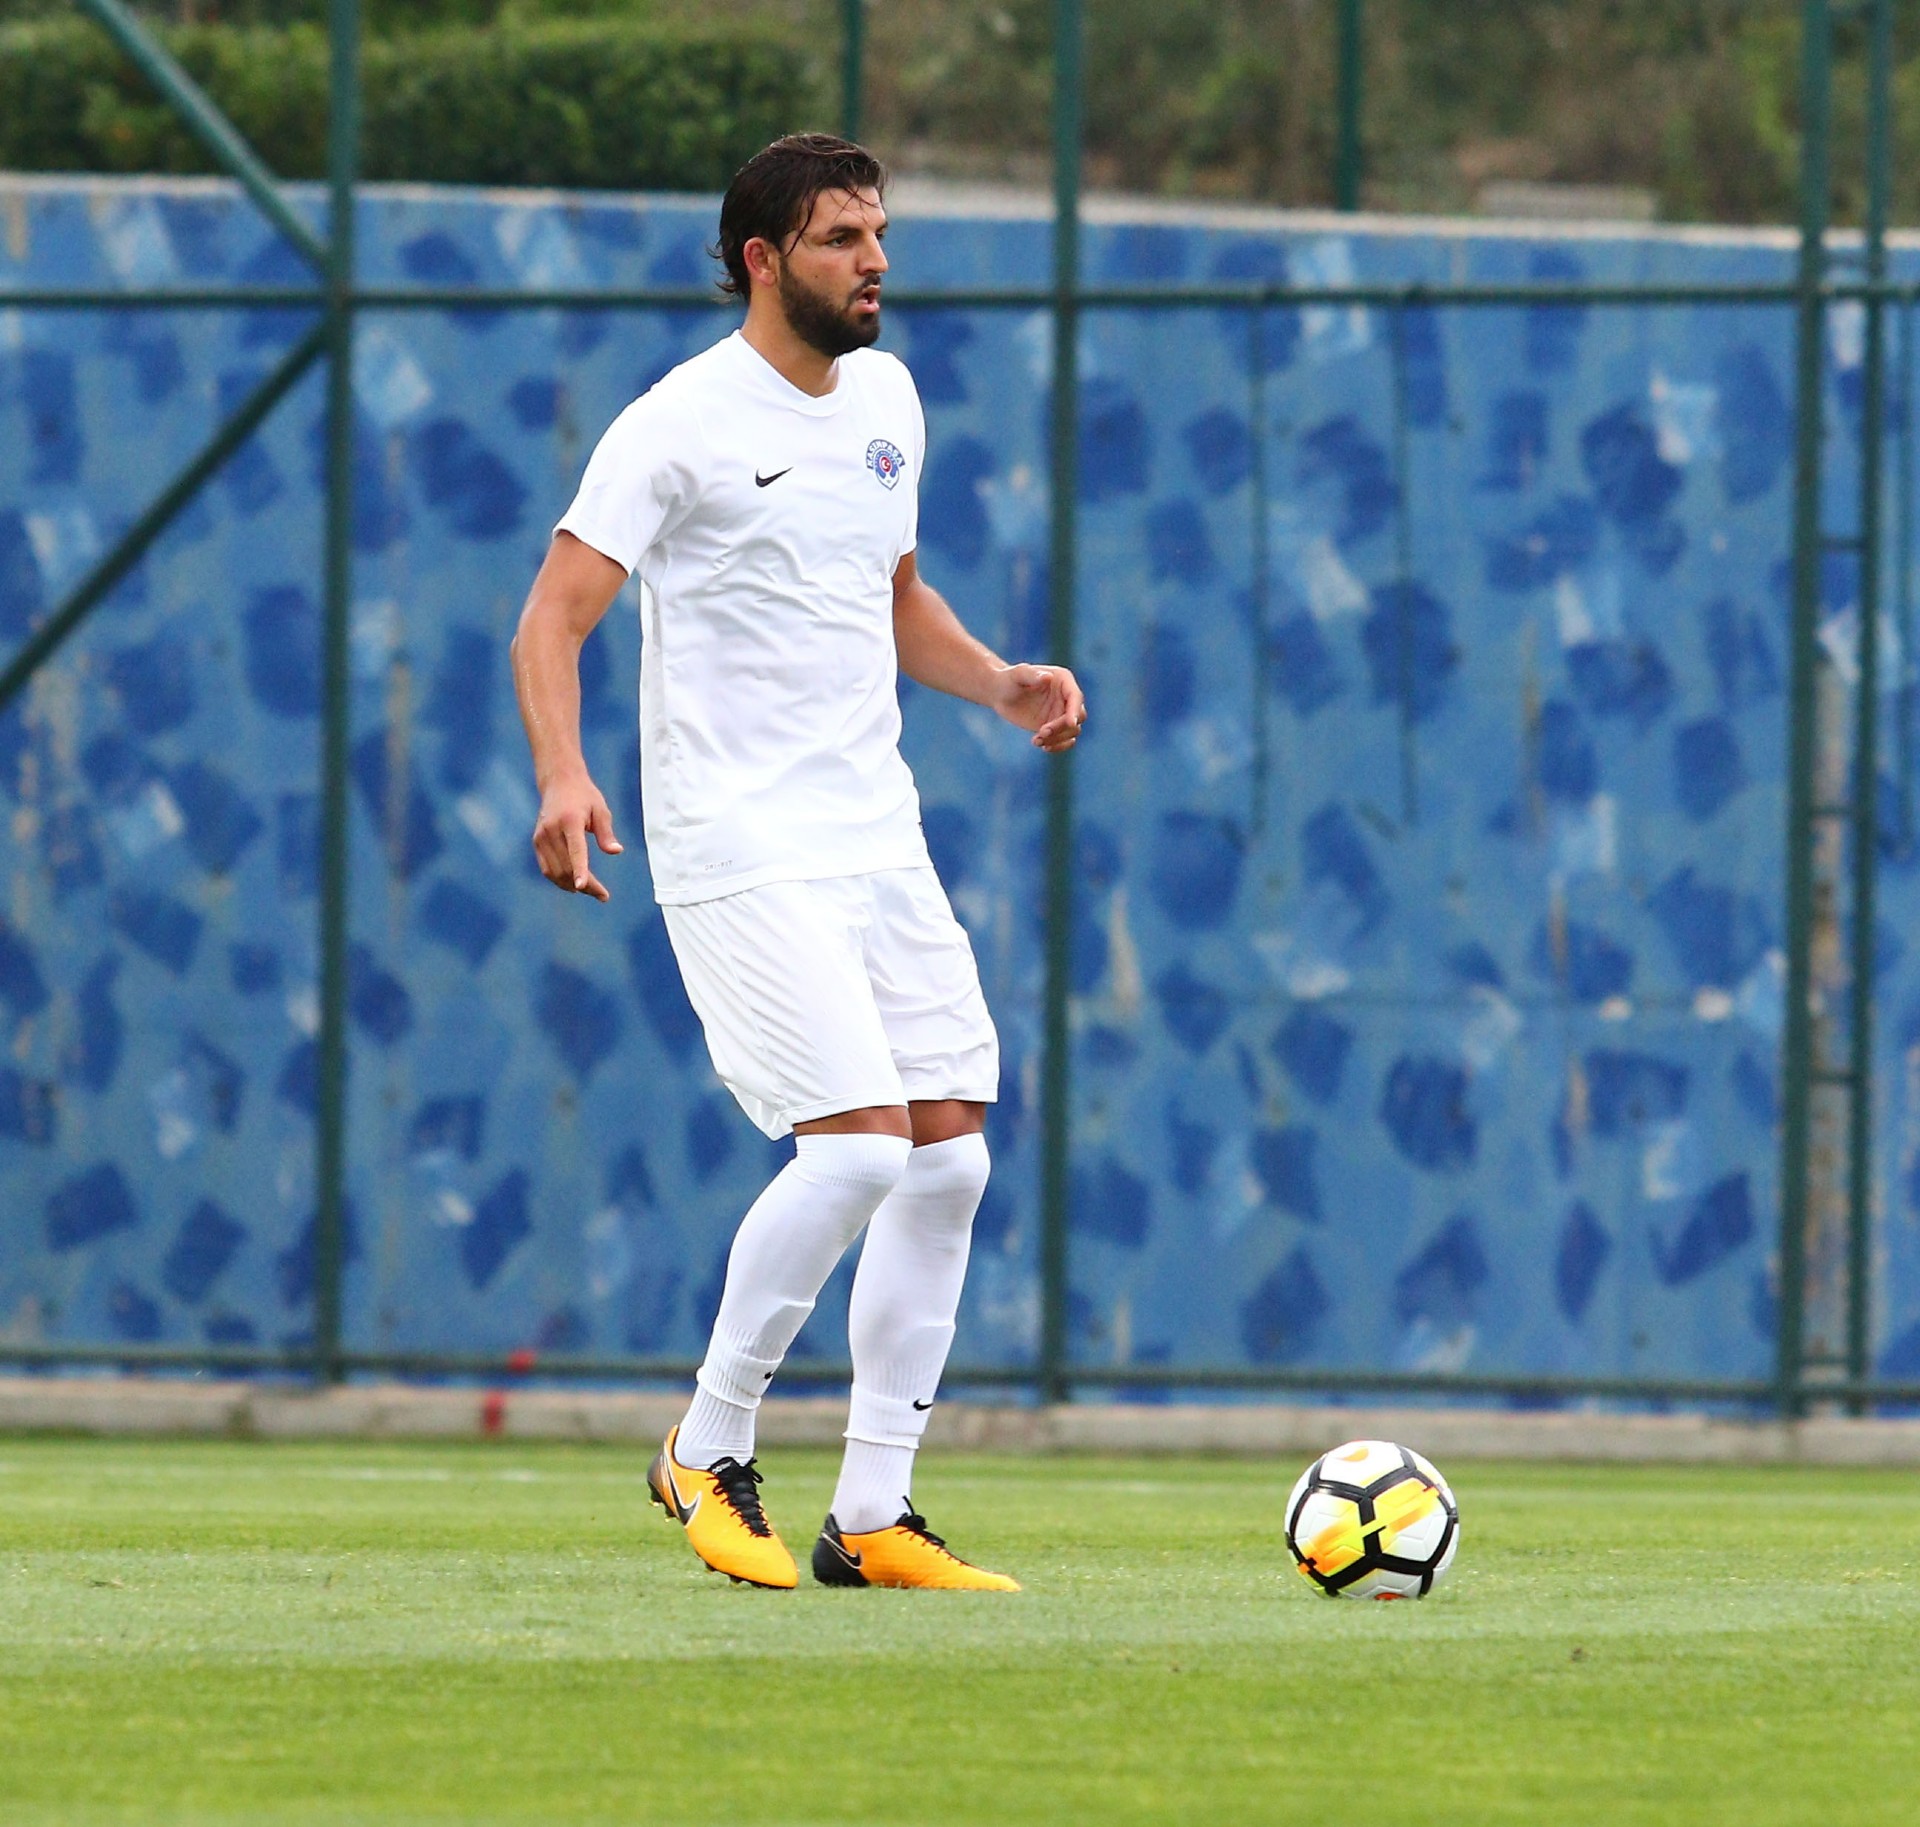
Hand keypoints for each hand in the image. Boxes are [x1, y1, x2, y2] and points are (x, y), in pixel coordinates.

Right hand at [531, 773, 621, 900]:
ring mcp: (541, 837)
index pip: (575, 850)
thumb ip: (606, 833)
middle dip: (585, 885)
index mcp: (570, 821)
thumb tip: (616, 852)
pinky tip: (574, 885)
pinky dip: (559, 880)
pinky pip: (547, 868)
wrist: (558, 782)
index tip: (583, 886)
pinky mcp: (536, 842)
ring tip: (592, 892)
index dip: (580, 869)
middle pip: (567, 866)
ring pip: (555, 871)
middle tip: (603, 895)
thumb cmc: (584, 796)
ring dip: (572, 886)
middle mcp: (551, 830)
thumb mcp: (601, 809)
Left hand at [990, 664, 1086, 752]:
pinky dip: (1058, 746)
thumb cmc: (1008, 679)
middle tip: (1041, 732)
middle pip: (1078, 716)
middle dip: (1062, 727)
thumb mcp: (1018, 674)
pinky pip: (1065, 740)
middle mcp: (1067, 697)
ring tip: (1036, 740)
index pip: (1076, 697)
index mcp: (1064, 680)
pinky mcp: (1054, 727)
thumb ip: (1032, 674)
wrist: (999, 693)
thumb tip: (1048, 677)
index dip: (1075, 710)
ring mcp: (1061, 713)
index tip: (1070, 723)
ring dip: (1057, 739)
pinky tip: (1044, 747)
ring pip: (1072, 731)